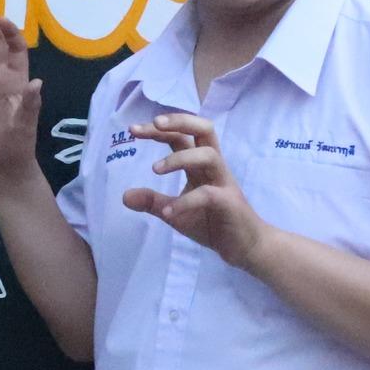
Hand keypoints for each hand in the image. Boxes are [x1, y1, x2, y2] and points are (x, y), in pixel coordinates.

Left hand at [121, 114, 271, 268]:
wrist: (245, 247)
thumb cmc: (211, 223)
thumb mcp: (175, 212)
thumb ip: (152, 202)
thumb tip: (124, 196)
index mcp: (200, 165)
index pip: (181, 136)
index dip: (159, 129)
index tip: (132, 129)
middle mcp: (214, 167)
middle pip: (204, 130)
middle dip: (179, 122)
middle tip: (154, 124)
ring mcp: (224, 183)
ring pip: (208, 155)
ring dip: (179, 158)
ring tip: (154, 170)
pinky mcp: (229, 203)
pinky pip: (208, 195)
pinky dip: (185, 202)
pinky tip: (168, 212)